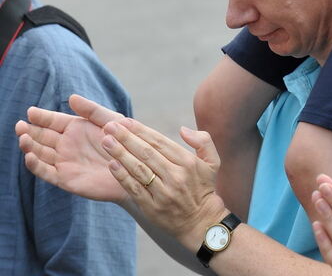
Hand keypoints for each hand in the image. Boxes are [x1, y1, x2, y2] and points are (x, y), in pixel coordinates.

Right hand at [16, 95, 128, 202]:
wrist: (134, 169)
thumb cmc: (125, 142)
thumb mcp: (110, 120)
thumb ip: (91, 110)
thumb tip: (71, 97)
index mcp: (76, 128)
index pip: (53, 121)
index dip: (41, 116)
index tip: (30, 111)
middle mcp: (67, 144)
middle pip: (43, 136)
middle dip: (30, 131)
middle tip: (20, 125)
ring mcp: (65, 161)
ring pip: (41, 153)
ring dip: (30, 146)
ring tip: (23, 138)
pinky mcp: (66, 179)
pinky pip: (47, 172)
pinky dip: (36, 165)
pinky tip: (30, 156)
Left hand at [100, 120, 226, 247]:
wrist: (202, 223)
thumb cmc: (203, 187)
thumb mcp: (212, 162)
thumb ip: (203, 141)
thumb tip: (182, 130)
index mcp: (187, 162)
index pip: (159, 142)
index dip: (141, 130)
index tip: (126, 121)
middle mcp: (175, 176)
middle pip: (146, 153)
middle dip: (126, 137)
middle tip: (110, 126)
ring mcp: (163, 193)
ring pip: (138, 169)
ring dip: (120, 154)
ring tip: (106, 141)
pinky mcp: (152, 208)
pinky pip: (134, 189)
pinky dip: (122, 176)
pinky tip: (111, 164)